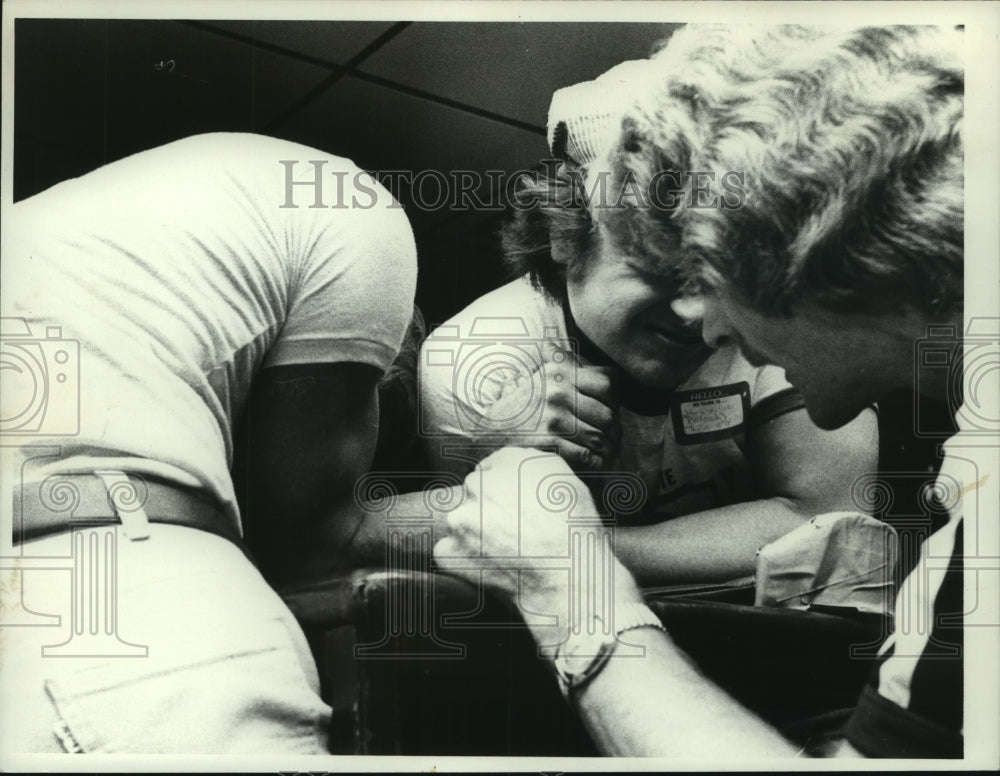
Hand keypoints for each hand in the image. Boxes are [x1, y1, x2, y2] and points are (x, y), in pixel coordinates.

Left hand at [434, 447, 639, 617]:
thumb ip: (536, 468)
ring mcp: (462, 516)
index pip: (495, 466)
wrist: (570, 579)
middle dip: (488, 508)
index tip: (516, 507)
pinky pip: (447, 550)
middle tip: (513, 531)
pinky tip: (487, 566)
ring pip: (461, 519)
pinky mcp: (450, 549)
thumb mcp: (569, 482)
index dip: (506, 489)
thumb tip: (521, 470)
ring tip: (504, 552)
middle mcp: (481, 482)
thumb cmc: (576, 534)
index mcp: (510, 461)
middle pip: (475, 490)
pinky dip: (461, 558)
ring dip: (474, 531)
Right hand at [485, 344, 619, 471]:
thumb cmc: (523, 404)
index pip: (608, 383)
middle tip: (612, 437)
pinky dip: (596, 462)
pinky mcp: (548, 442)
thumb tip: (597, 368)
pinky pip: (587, 456)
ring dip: (607, 449)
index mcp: (560, 373)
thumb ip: (568, 364)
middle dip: (614, 430)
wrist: (490, 430)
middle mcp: (557, 392)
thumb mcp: (542, 374)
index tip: (609, 411)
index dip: (615, 401)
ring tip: (606, 451)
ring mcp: (553, 418)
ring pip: (600, 437)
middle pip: (608, 414)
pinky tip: (595, 462)